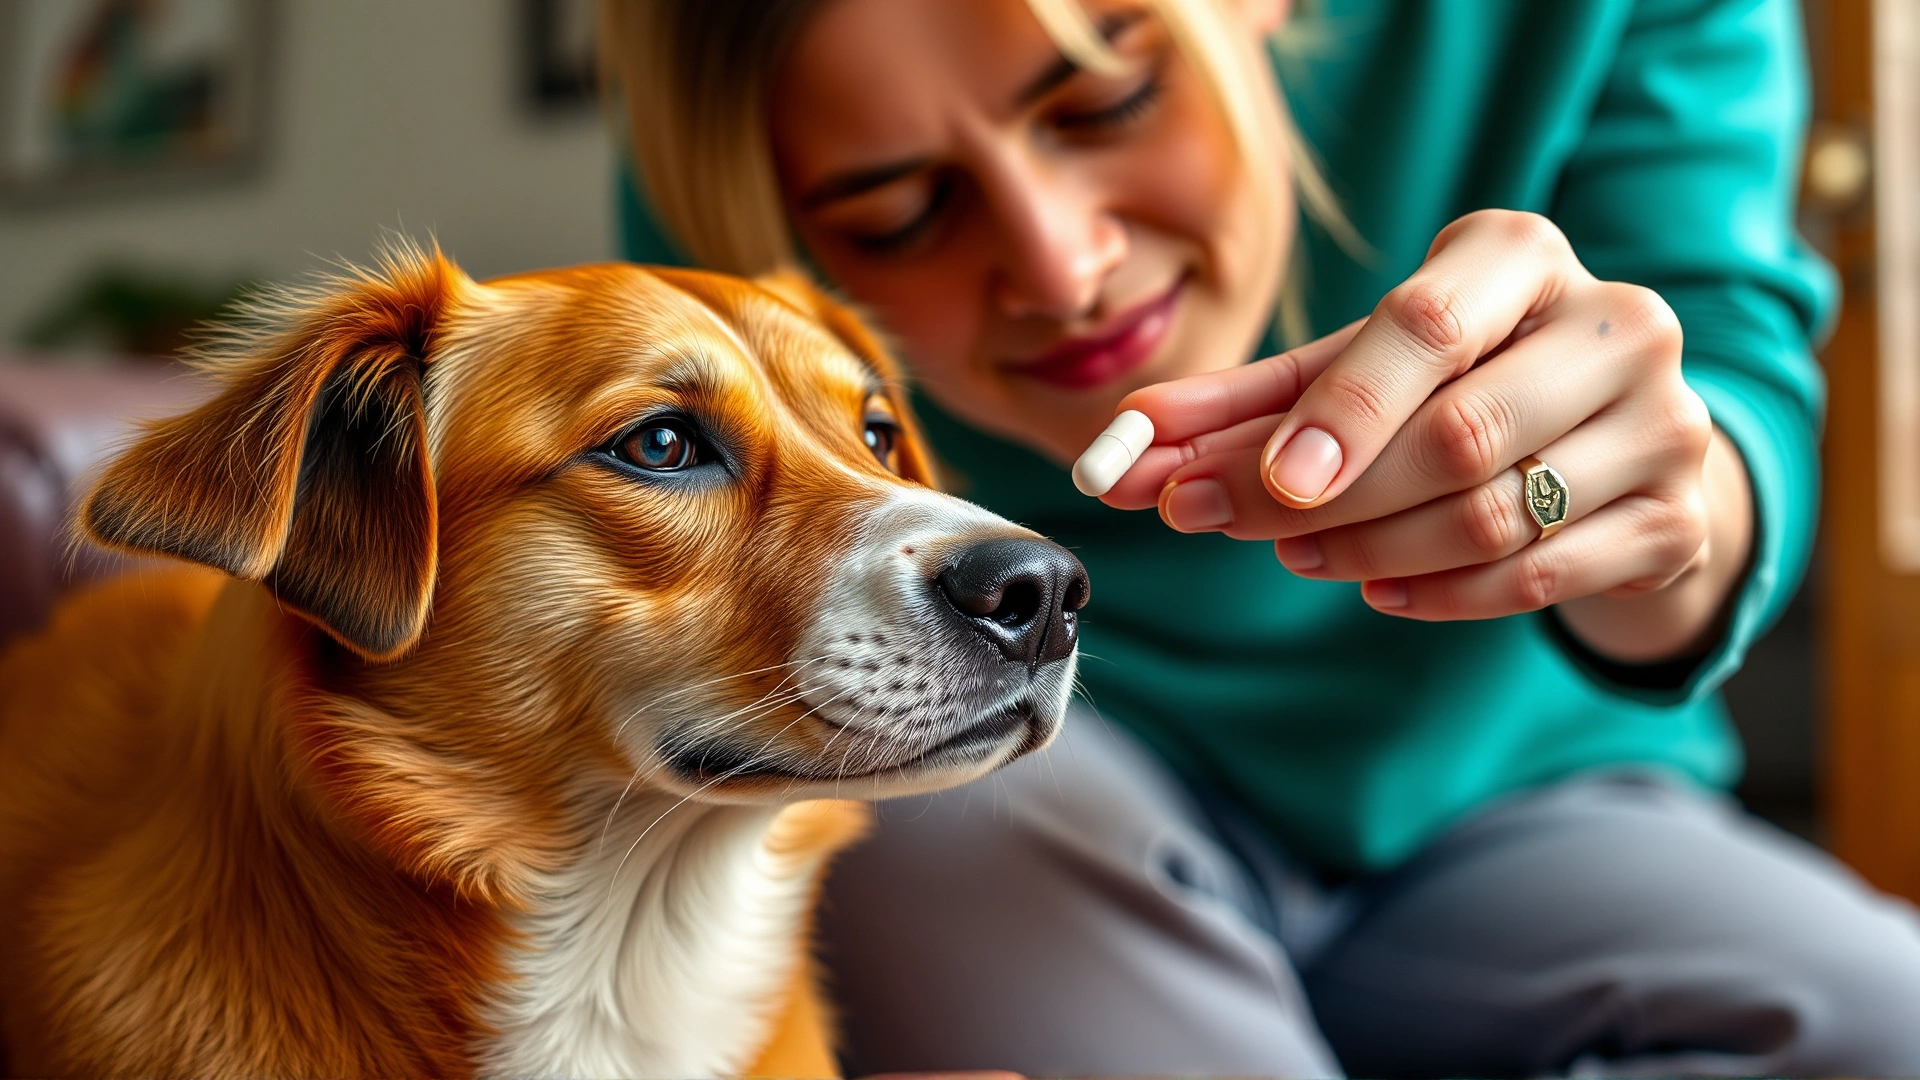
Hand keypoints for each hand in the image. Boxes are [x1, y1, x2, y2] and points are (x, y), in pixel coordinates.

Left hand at [1103, 210, 1753, 663]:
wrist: (1610, 438)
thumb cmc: (1456, 381)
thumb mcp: (1356, 369)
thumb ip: (1244, 403)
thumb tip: (1125, 446)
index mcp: (1524, 258)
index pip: (1424, 327)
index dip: (1332, 413)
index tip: (1248, 479)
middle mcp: (1617, 326)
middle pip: (1454, 437)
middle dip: (1322, 499)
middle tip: (1222, 525)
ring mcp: (1664, 426)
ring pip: (1492, 516)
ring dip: (1368, 550)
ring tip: (1298, 553)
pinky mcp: (1677, 522)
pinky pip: (1537, 577)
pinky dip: (1438, 594)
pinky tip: (1376, 587)